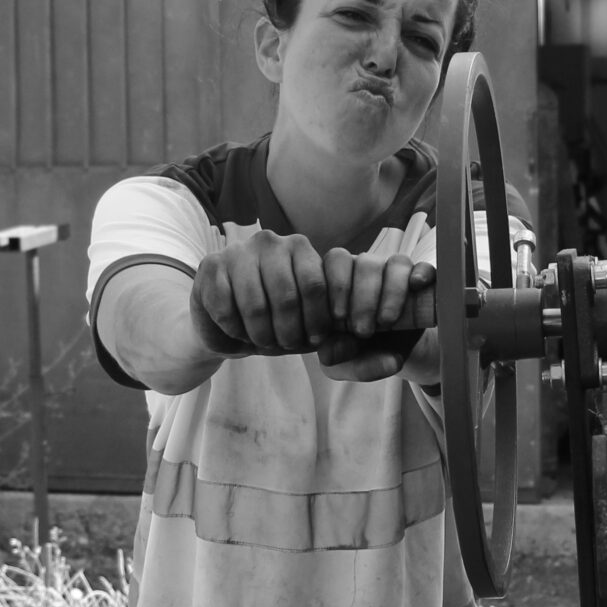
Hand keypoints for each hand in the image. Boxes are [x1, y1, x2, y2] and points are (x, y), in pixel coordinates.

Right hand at [189, 236, 431, 380]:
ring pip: (257, 303)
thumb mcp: (320, 339)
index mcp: (304, 250)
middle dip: (288, 333)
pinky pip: (228, 306)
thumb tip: (395, 364)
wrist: (225, 325)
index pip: (319, 285)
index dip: (318, 321)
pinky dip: (235, 329)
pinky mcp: (211, 265)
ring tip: (262, 341)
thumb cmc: (280, 327)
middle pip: (289, 296)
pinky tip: (237, 331)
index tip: (313, 340)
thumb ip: (361, 356)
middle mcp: (274, 242)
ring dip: (261, 334)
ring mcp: (240, 250)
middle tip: (284, 345)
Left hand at [314, 249, 431, 367]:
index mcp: (340, 281)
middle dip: (364, 298)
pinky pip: (425, 268)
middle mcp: (366, 270)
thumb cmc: (358, 353)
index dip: (336, 286)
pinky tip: (416, 285)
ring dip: (392, 292)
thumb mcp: (345, 362)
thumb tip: (330, 354)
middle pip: (365, 262)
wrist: (390, 358)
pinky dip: (422, 274)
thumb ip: (335, 357)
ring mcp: (396, 274)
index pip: (334, 261)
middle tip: (363, 331)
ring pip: (396, 264)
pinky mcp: (422, 284)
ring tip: (386, 321)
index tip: (338, 318)